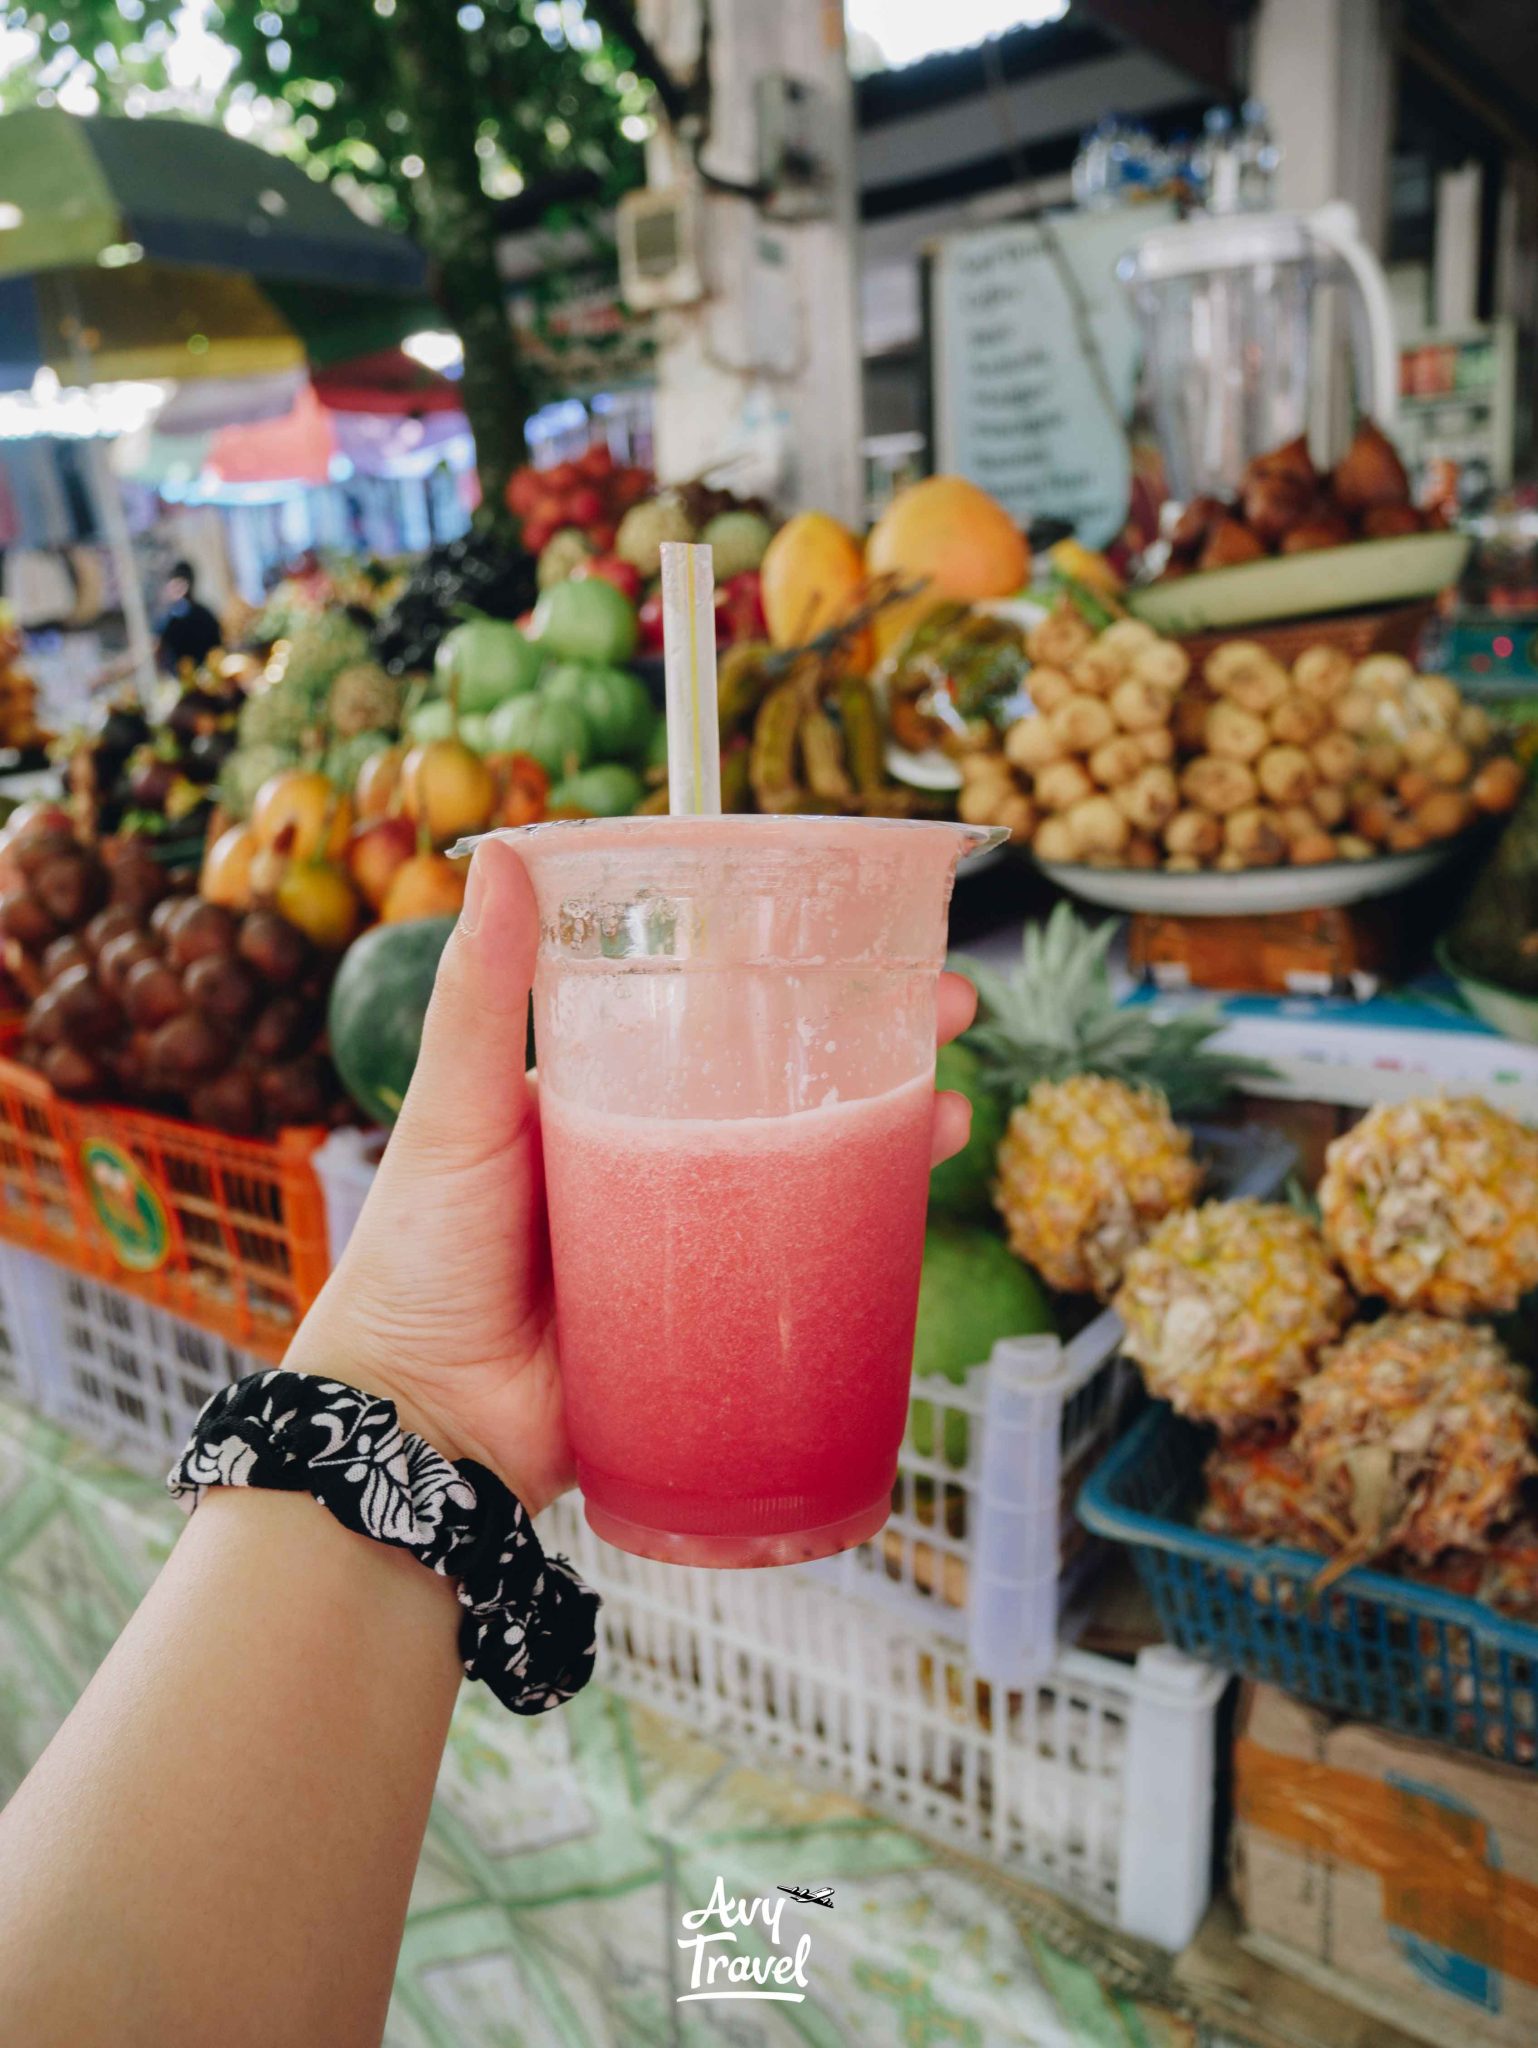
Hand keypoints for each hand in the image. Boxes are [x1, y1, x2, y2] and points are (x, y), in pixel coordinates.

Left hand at [287, 835, 979, 1512]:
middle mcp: (663, 1162)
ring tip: (952, 1116)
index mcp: (609, 1099)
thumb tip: (503, 852)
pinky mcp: (719, 1324)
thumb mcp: (456, 1109)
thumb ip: (482, 993)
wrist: (422, 1422)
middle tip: (949, 1010)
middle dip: (878, 1049)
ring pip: (814, 1178)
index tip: (864, 932)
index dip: (794, 975)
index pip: (718, 1018)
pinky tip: (912, 1220)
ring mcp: (698, 1244)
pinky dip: (868, 1249)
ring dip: (894, 1140)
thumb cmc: (420, 1254)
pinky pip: (806, 1278)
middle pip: (788, 1092)